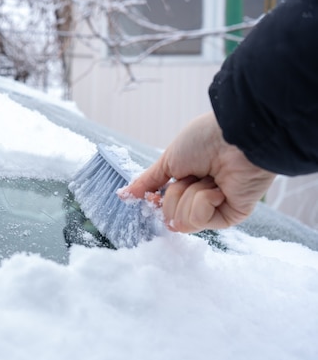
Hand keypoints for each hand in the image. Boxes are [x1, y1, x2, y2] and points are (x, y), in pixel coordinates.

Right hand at [122, 112, 275, 232]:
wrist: (234, 138)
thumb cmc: (205, 140)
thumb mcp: (168, 160)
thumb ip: (148, 181)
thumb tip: (124, 195)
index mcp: (187, 183)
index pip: (163, 206)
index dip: (155, 200)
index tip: (153, 193)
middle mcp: (200, 198)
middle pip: (169, 215)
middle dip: (175, 193)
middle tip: (192, 175)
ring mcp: (215, 209)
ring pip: (182, 221)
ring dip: (189, 195)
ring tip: (208, 179)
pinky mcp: (230, 216)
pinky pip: (199, 220)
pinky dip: (203, 202)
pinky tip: (218, 188)